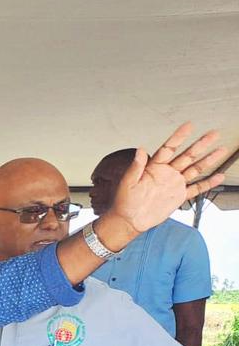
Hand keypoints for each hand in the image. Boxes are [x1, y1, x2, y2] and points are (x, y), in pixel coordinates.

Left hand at [104, 124, 226, 237]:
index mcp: (154, 167)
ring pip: (195, 169)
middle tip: (213, 133)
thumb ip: (135, 167)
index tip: (189, 125)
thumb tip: (139, 150)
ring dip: (208, 159)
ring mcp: (174, 183)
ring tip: (221, 149)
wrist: (129, 220)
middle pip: (187, 156)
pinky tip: (218, 176)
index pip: (169, 148)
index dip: (179, 137)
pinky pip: (196, 188)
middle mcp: (167, 173)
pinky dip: (208, 183)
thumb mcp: (127, 183)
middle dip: (200, 144)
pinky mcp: (179, 196)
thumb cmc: (125, 202)